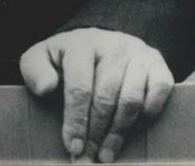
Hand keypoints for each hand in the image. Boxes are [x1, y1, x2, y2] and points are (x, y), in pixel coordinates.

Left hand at [20, 28, 173, 162]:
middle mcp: (112, 45)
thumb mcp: (43, 58)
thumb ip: (35, 71)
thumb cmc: (68, 59)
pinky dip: (147, 116)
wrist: (100, 41)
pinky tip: (133, 132)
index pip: (79, 86)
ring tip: (106, 155)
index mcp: (81, 43)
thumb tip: (46, 88)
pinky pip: (159, 92)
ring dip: (119, 133)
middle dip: (96, 134)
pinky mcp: (158, 63)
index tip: (73, 146)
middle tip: (88, 159)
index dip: (76, 120)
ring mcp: (137, 53)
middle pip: (106, 97)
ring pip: (131, 99)